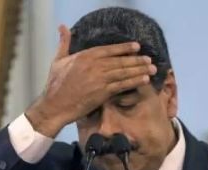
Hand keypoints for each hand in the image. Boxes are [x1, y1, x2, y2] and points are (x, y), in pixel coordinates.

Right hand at [25, 24, 156, 136]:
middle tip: (150, 59)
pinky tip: (144, 80)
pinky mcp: (103, 92)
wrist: (55, 105)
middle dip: (137, 60)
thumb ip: (64, 43)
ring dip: (140, 70)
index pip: (109, 49)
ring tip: (152, 68)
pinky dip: (134, 81)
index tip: (137, 46)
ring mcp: (100, 78)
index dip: (124, 48)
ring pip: (124, 72)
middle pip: (120, 61)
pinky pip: (122, 85)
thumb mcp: (58, 60)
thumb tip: (62, 26)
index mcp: (85, 56)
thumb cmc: (55, 84)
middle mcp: (94, 65)